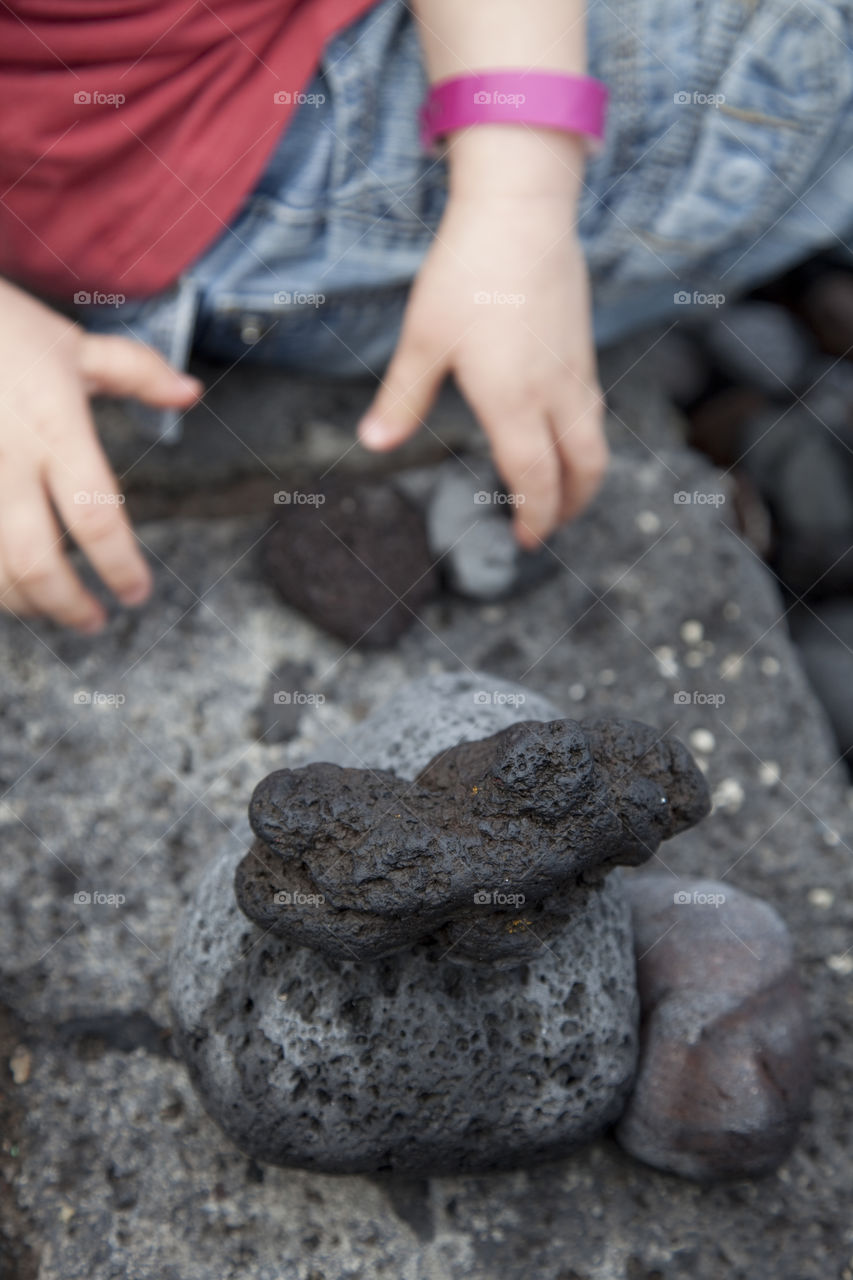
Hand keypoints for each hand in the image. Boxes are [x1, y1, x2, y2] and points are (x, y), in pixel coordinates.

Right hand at [0, 278, 201, 630]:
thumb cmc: (0, 329)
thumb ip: (135, 371)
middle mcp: (6, 462)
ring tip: (52, 608)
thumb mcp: (70, 343)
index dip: (120, 566)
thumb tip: (191, 392)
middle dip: (69, 605)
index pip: (97, 516)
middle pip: (37, 560)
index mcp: (54, 429)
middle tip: (96, 621)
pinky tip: (8, 586)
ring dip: (25, 602)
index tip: (137, 593)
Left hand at [357, 190, 607, 547]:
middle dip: (569, 507)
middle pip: (583, 470)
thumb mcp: (423, 339)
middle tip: (546, 527)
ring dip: (581, 476)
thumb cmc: (468, 273)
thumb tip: (373, 443)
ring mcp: (575, 370)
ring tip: (558, 490)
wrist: (521, 211)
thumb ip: (402, 398)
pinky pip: (592, 409)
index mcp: (514, 402)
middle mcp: (555, 393)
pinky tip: (560, 433)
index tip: (523, 539)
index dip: (533, 517)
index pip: (534, 479)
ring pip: (594, 440)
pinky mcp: (582, 347)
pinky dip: (582, 439)